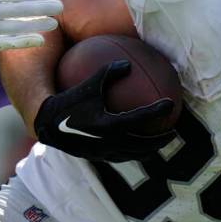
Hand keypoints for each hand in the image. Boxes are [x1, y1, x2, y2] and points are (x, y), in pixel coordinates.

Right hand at [33, 60, 176, 161]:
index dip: (157, 111)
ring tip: (158, 144)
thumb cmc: (69, 101)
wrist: (47, 125)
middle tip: (173, 132)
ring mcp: (104, 153)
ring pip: (133, 155)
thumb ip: (108, 73)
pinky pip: (121, 157)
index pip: (140, 118)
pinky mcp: (98, 157)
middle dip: (160, 140)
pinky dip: (133, 152)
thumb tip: (128, 64)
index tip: (171, 104)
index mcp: (108, 124)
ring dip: (149, 150)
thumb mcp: (88, 85)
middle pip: (143, 145)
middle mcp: (109, 142)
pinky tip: (136, 145)